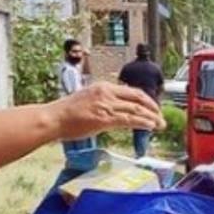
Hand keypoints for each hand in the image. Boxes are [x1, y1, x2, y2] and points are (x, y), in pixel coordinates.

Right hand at [47, 82, 164, 139]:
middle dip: (152, 108)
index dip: (145, 100)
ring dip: (151, 118)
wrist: (53, 118)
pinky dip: (142, 123)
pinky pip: (128, 120)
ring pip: (135, 110)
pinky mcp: (104, 119)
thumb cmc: (65, 113)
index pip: (130, 91)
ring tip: (160, 124)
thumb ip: (102, 104)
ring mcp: (105, 105)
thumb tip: (114, 113)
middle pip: (137, 98)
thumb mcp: (87, 101)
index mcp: (103, 87)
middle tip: (160, 117)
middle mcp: (106, 93)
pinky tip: (150, 126)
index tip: (152, 108)